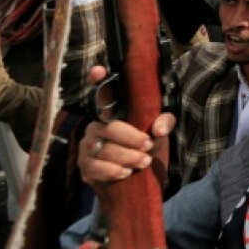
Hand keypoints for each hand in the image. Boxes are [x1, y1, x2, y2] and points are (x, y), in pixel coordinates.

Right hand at [78, 67, 173, 185]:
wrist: (134, 177)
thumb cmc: (144, 146)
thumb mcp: (158, 132)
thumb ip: (164, 123)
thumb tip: (158, 129)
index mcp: (113, 113)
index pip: (103, 93)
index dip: (98, 80)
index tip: (98, 70)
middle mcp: (96, 126)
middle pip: (109, 128)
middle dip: (130, 138)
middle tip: (148, 145)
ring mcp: (87, 146)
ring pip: (101, 149)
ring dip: (125, 157)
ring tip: (143, 161)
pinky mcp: (84, 166)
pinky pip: (93, 167)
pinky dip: (111, 171)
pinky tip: (125, 173)